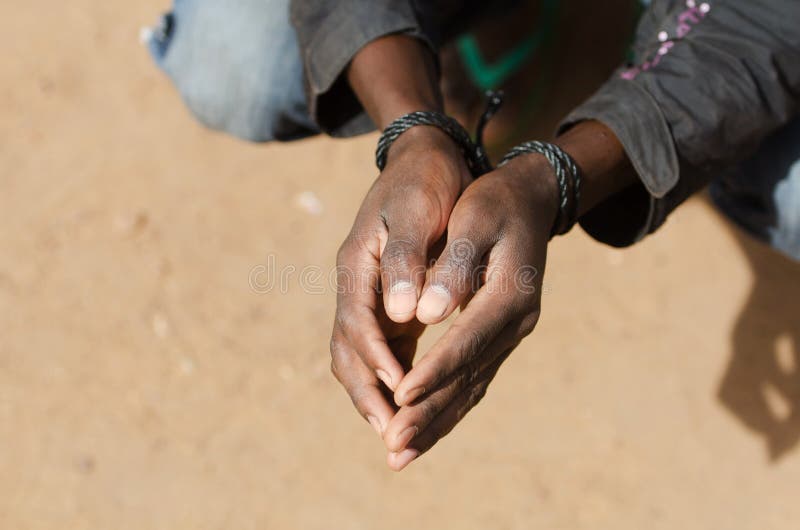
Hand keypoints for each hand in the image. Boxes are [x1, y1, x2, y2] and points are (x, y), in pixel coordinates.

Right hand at [330, 126, 471, 436]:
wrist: (426, 158)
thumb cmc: (424, 182)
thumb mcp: (414, 210)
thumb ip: (403, 259)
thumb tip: (399, 315)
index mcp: (358, 265)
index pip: (358, 324)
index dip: (377, 363)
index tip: (400, 395)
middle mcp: (358, 286)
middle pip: (348, 351)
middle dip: (367, 394)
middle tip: (392, 435)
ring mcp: (370, 296)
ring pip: (361, 357)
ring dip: (375, 395)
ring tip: (398, 434)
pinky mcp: (388, 302)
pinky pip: (382, 350)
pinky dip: (391, 380)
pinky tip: (412, 403)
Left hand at [380, 155, 559, 469]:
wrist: (529, 200)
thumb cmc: (494, 204)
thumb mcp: (475, 221)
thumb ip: (454, 266)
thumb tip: (427, 313)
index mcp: (509, 295)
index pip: (465, 342)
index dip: (432, 371)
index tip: (399, 398)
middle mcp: (515, 324)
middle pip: (467, 377)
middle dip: (427, 414)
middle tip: (392, 449)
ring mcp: (510, 335)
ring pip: (469, 388)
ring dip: (434, 423)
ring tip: (399, 455)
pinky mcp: (499, 338)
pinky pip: (472, 381)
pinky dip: (446, 408)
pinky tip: (423, 429)